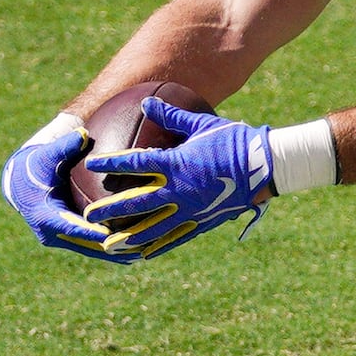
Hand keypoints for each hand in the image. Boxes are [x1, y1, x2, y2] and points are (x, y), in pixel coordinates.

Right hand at [1, 114, 139, 263]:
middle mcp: (52, 234)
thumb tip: (82, 133)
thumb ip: (65, 146)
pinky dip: (115, 250)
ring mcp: (61, 240)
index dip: (93, 232)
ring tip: (146, 252)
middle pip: (87, 246)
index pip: (72, 227)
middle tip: (140, 247)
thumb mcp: (47, 156)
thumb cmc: (37, 167)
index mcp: (45, 216)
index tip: (114, 235)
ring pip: (93, 251)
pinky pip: (95, 248)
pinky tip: (140, 250)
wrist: (22, 184)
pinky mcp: (70, 241)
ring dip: (118, 253)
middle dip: (113, 248)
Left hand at [81, 98, 272, 258]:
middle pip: (137, 202)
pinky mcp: (203, 221)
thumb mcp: (202, 125)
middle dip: (111, 210)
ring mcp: (191, 208)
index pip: (135, 163)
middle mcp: (179, 189)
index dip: (112, 164)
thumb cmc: (234, 141)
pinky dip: (158, 245)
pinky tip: (143, 254)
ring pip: (153, 226)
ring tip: (109, 245)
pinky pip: (176, 236)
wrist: (266, 166)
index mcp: (177, 164)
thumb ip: (172, 117)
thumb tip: (148, 102)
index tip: (91, 165)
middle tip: (89, 216)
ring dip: (129, 236)